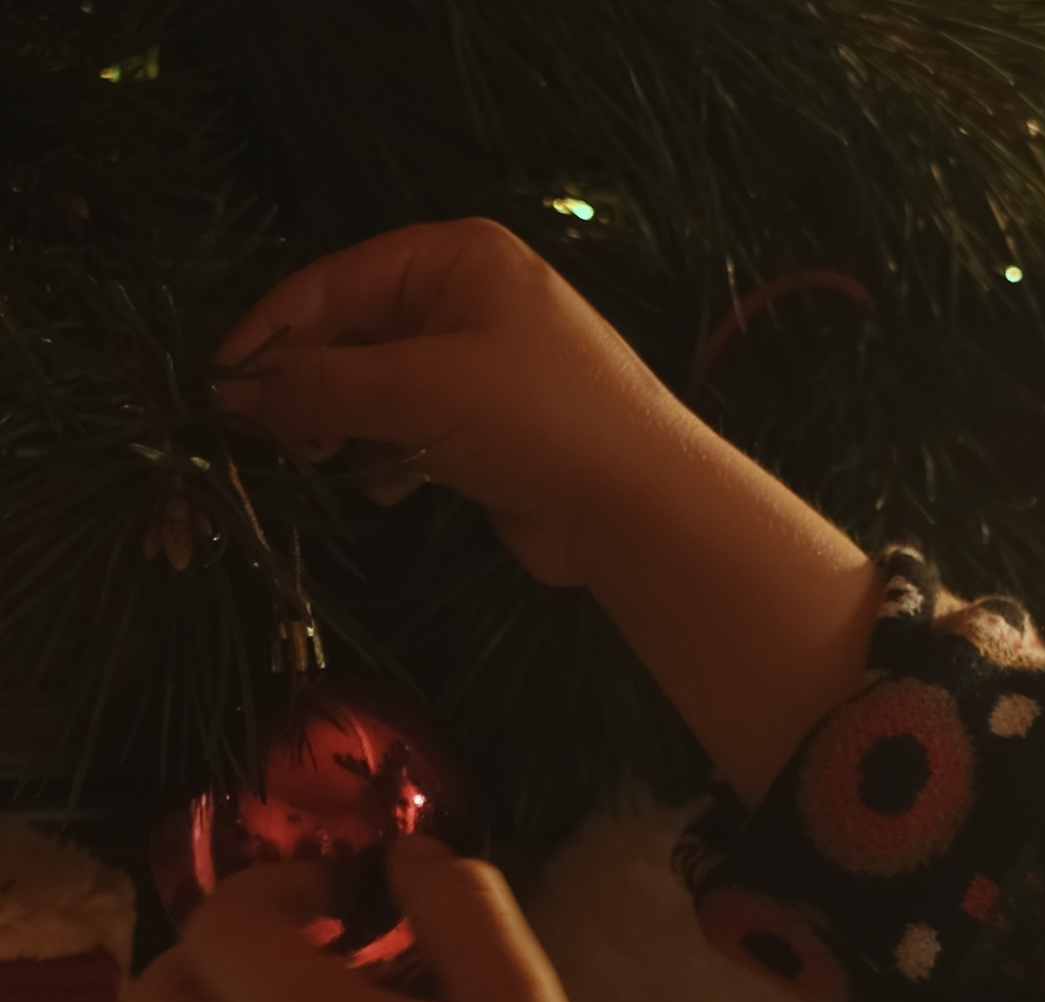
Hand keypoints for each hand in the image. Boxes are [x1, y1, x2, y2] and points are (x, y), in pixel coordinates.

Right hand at [215, 218, 880, 804]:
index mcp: (454, 259)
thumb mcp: (420, 390)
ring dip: (343, 432)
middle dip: (308, 390)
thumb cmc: (536, 420)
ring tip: (324, 466)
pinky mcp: (480, 433)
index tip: (217, 387)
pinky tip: (387, 487)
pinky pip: (404, 435)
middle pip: (349, 338)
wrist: (636, 507)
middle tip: (270, 442)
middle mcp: (462, 302)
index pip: (334, 283)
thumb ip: (321, 387)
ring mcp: (473, 370)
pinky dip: (384, 459)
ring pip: (371, 393)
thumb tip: (233, 396)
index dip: (271, 333)